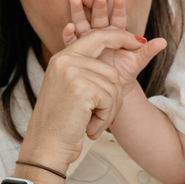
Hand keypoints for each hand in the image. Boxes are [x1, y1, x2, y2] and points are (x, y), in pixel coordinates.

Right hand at [21, 27, 150, 164]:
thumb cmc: (60, 123)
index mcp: (62, 58)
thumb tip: (113, 72)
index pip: (97, 37)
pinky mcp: (82, 88)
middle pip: (111, 69)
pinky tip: (90, 128)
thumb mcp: (70, 91)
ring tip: (91, 123)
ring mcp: (72, 72)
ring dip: (109, 110)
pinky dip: (105, 117)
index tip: (138, 41)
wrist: (46, 146)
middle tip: (109, 114)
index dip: (119, 37)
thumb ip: (87, 74)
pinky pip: (110, 99)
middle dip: (116, 94)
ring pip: (113, 86)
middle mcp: (65, 60)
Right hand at [64, 0, 165, 88]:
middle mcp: (100, 34)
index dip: (118, 8)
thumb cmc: (126, 73)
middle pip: (99, 17)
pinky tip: (68, 27)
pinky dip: (69, 34)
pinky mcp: (77, 51)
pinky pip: (72, 41)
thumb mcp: (137, 62)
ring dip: (79, 12)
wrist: (111, 89)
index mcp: (116, 33)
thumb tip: (164, 42)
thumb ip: (148, 51)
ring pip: (82, 24)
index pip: (118, 18)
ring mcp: (87, 41)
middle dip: (99, 6)